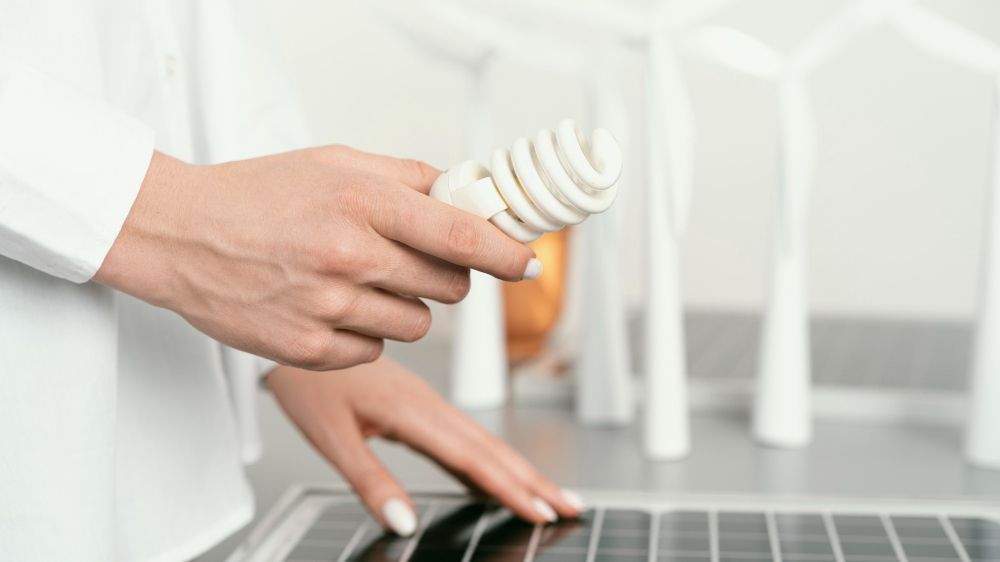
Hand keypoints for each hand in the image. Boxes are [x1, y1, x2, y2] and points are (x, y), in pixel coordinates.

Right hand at [95, 147, 536, 369]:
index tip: (527, 262)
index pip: (463, 236)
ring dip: (403, 305)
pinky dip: (366, 332)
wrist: (180, 235)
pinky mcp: (310, 349)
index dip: (508, 253)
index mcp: (362, 201)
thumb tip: (470, 193)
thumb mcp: (335, 162)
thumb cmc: (256, 195)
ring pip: (418, 325)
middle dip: (447, 275)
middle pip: (450, 287)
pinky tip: (330, 305)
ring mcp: (330, 308)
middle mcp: (349, 256)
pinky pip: (376, 350)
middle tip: (414, 259)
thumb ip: (408, 177)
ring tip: (357, 280)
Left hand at [266, 357, 583, 535]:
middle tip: (568, 506)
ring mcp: (425, 400)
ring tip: (548, 493)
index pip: (471, 457)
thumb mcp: (330, 436)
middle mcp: (427, 403)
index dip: (509, 488)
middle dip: (532, 479)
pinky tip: (497, 472)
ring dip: (518, 467)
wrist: (295, 324)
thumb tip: (403, 523)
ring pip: (481, 439)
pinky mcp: (417, 402)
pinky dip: (490, 456)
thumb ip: (369, 480)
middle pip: (490, 447)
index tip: (541, 512)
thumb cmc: (308, 383)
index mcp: (411, 411)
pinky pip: (464, 433)